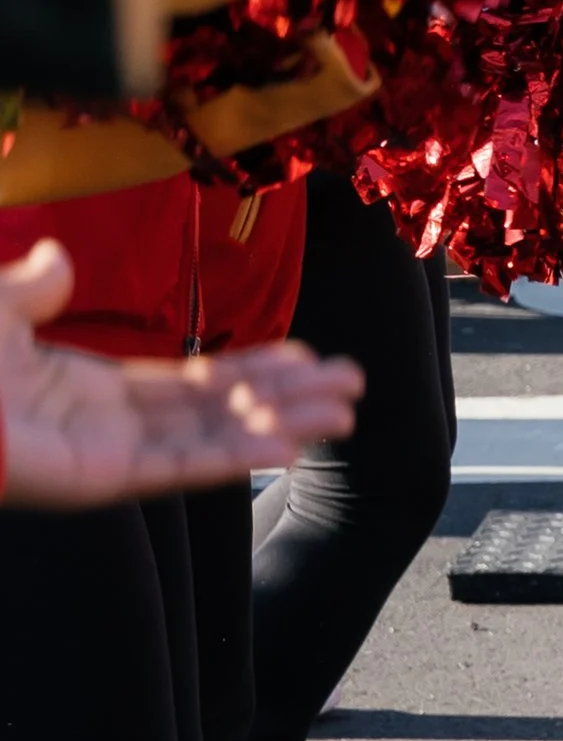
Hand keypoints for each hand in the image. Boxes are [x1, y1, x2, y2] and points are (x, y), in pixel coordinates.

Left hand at [0, 243, 359, 511]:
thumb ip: (34, 287)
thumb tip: (60, 259)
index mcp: (81, 388)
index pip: (185, 384)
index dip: (247, 371)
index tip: (305, 357)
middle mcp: (103, 427)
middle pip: (214, 412)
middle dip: (284, 398)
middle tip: (352, 385)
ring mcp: (103, 457)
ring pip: (212, 440)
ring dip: (281, 423)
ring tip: (346, 411)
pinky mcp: (95, 481)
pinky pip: (181, 467)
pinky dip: (237, 454)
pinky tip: (290, 443)